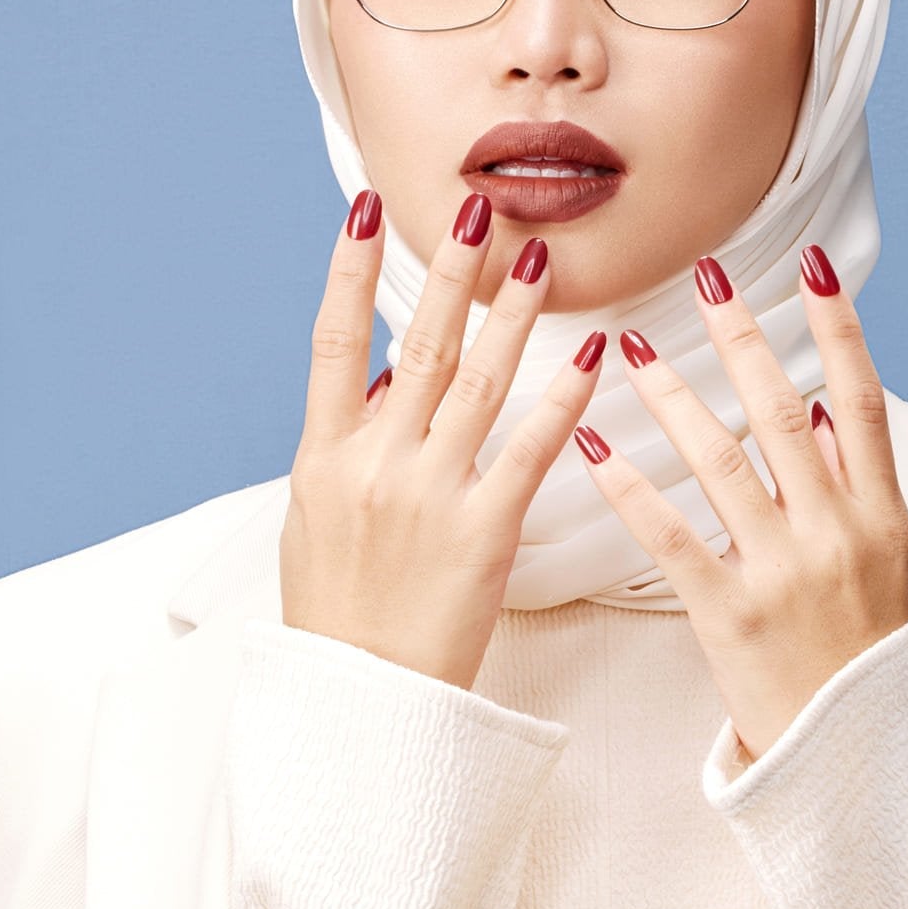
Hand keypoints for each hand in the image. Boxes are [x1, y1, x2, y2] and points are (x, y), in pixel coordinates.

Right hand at [280, 188, 607, 691]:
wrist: (361, 701)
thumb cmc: (338, 616)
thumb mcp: (315, 524)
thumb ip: (346, 449)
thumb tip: (382, 385)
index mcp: (323, 457)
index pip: (333, 340)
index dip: (348, 269)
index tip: (368, 208)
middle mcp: (374, 462)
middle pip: (419, 344)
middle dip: (451, 271)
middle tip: (479, 209)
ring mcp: (428, 493)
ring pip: (479, 380)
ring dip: (512, 312)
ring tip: (541, 257)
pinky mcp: (483, 531)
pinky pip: (531, 446)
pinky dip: (563, 393)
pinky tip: (592, 348)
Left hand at [573, 245, 907, 764]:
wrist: (859, 758)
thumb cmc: (869, 661)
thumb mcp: (891, 568)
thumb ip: (857, 487)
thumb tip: (814, 409)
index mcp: (883, 516)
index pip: (862, 398)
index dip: (837, 328)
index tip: (806, 269)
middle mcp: (836, 532)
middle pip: (782, 411)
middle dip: (740, 337)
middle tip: (703, 276)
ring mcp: (784, 572)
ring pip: (721, 461)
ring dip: (672, 394)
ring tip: (631, 347)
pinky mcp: (732, 616)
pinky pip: (671, 538)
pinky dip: (630, 488)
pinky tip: (595, 445)